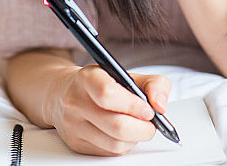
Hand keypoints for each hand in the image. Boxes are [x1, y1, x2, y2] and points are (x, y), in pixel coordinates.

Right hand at [46, 65, 170, 155]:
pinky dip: (124, 145)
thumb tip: (160, 105)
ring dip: (135, 138)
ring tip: (138, 126)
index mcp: (88, 78)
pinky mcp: (77, 144)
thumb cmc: (103, 83)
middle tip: (151, 123)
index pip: (108, 94)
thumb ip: (154, 84)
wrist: (66, 93)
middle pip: (116, 125)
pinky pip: (110, 152)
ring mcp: (74, 125)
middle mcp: (76, 101)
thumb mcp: (128, 74)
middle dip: (142, 128)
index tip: (150, 110)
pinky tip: (124, 134)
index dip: (133, 105)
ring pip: (115, 143)